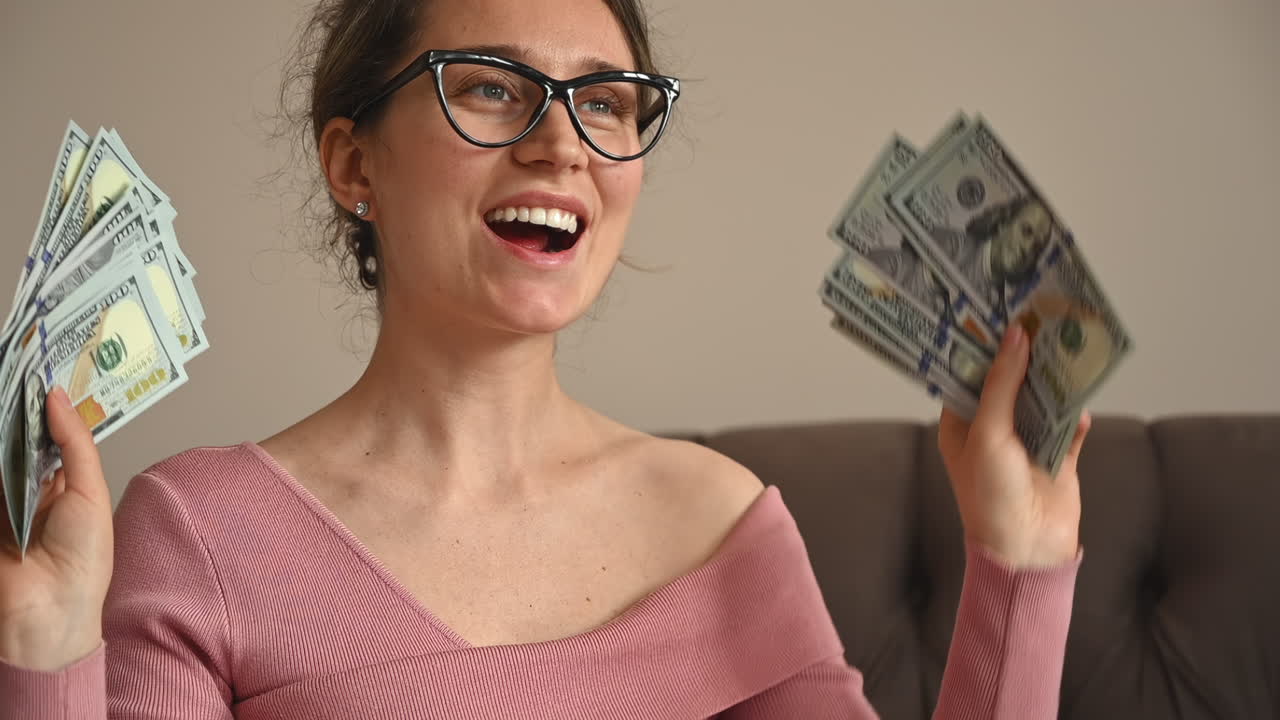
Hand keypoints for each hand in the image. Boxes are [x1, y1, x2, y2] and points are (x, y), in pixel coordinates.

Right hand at [0, 386, 112, 670]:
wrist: (49, 609)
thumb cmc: (83, 556)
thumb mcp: (89, 491)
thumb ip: (74, 442)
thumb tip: (56, 394)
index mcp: (62, 483)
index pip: (46, 435)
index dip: (41, 407)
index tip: (33, 370)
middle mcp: (28, 488)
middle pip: (15, 441)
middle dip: (14, 412)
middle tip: (12, 370)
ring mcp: (1, 500)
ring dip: (2, 431)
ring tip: (3, 386)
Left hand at [938, 324, 1091, 568]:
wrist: (1027, 550)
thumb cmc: (991, 496)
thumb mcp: (988, 433)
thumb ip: (1001, 384)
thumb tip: (1015, 338)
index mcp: (962, 426)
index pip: (969, 378)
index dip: (982, 349)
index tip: (996, 315)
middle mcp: (992, 432)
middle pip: (1009, 385)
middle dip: (1024, 358)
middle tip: (1039, 319)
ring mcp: (1025, 445)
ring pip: (1042, 402)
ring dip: (1052, 381)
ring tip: (1065, 345)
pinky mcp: (1057, 459)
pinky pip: (1068, 429)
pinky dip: (1074, 415)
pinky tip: (1081, 399)